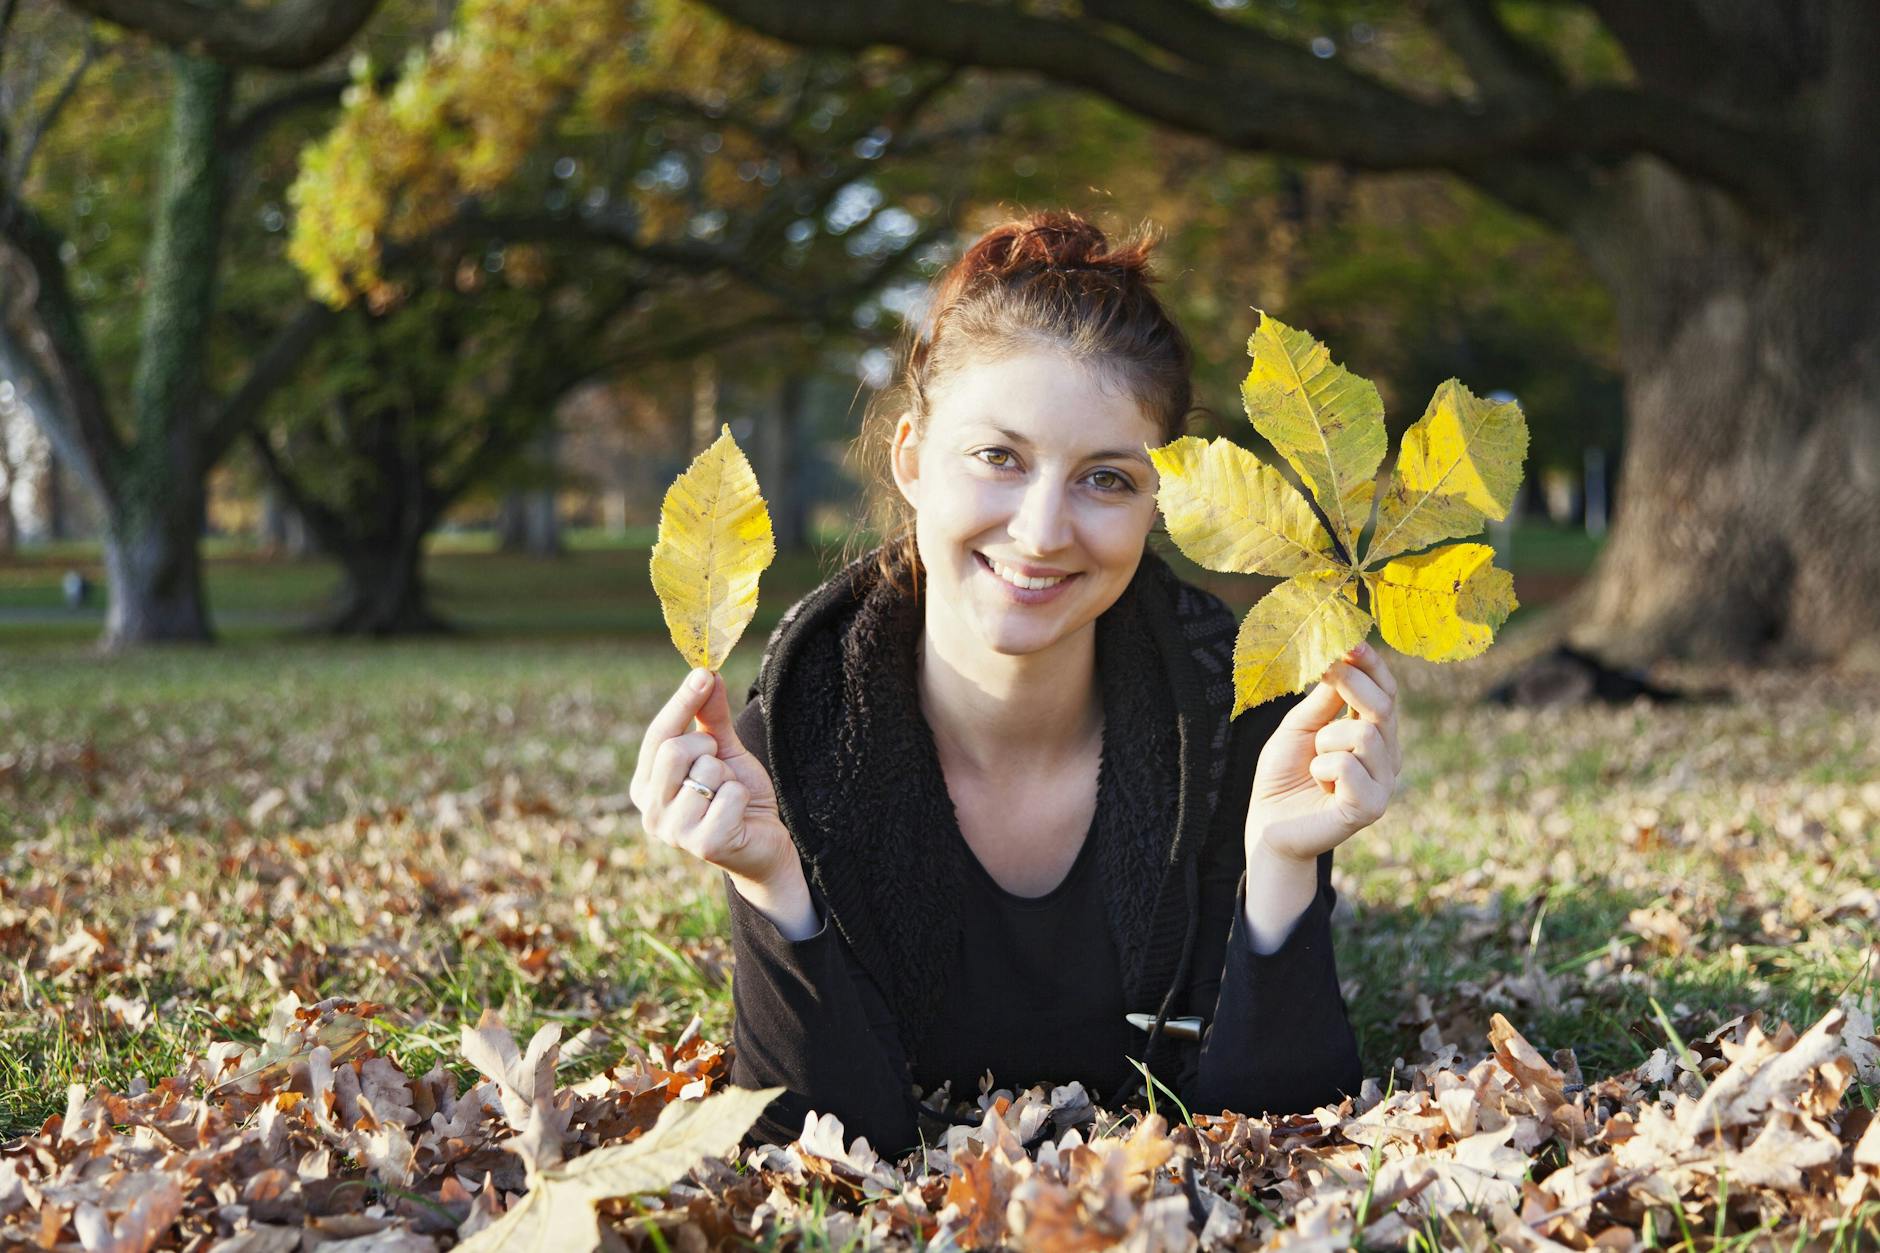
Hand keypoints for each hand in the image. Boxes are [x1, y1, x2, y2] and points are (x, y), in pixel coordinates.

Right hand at [628, 667, 798, 894]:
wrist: (765, 846)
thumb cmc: (737, 798)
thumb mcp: (723, 752)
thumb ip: (711, 718)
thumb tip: (706, 673)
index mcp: (646, 786)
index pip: (658, 736)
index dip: (681, 703)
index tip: (704, 674)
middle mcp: (650, 811)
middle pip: (673, 751)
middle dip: (708, 749)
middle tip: (721, 766)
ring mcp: (674, 832)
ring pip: (705, 773)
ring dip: (728, 778)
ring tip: (729, 798)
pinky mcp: (704, 845)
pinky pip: (729, 796)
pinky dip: (742, 797)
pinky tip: (740, 815)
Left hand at [1246, 640, 1401, 864]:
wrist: (1269, 826)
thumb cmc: (1284, 776)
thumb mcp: (1300, 727)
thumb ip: (1324, 698)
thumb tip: (1343, 656)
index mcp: (1375, 736)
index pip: (1387, 692)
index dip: (1372, 665)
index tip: (1350, 640)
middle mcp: (1387, 758)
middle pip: (1383, 706)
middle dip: (1351, 683)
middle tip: (1324, 669)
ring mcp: (1383, 784)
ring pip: (1363, 734)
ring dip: (1324, 741)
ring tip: (1314, 763)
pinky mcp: (1370, 807)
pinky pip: (1347, 766)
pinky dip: (1321, 768)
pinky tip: (1318, 784)